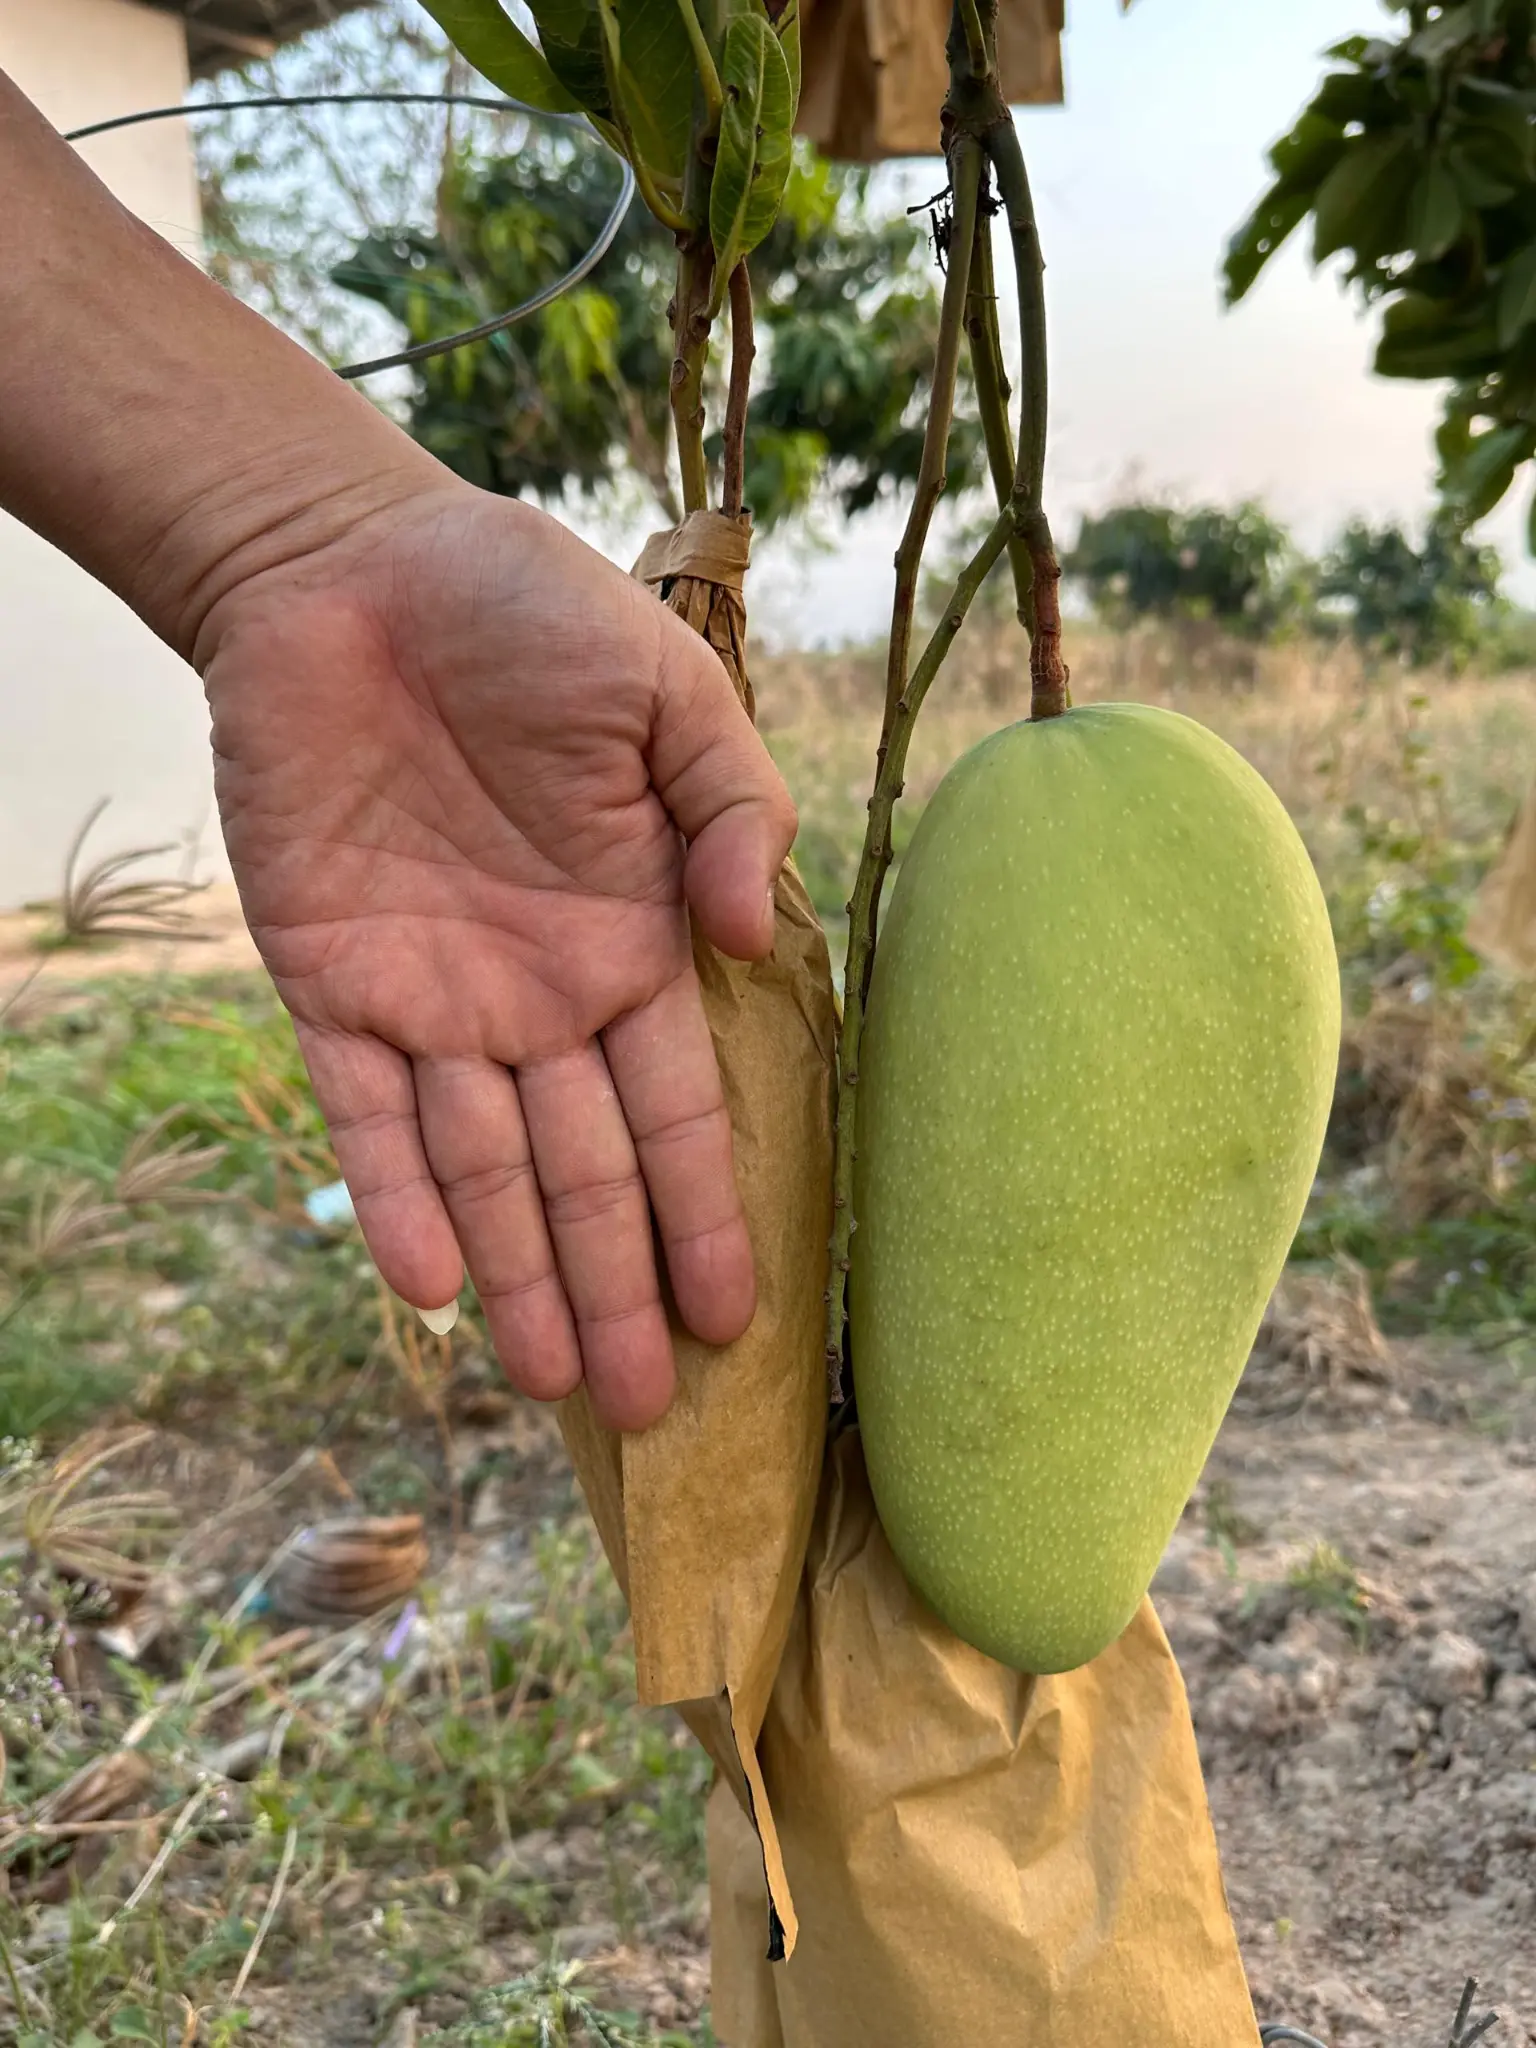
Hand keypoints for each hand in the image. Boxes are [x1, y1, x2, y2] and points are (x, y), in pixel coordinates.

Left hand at [199, 483, 796, 1429]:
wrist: (350, 567)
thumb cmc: (525, 612)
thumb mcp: (666, 692)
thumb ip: (730, 808)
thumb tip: (752, 936)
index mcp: (631, 940)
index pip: (678, 1109)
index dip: (707, 1212)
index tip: (743, 1317)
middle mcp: (538, 995)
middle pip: (585, 1170)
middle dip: (620, 1287)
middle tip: (654, 1414)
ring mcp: (433, 996)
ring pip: (483, 1168)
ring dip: (519, 1275)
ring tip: (559, 1385)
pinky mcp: (327, 978)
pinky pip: (362, 1112)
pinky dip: (393, 1198)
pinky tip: (432, 1288)